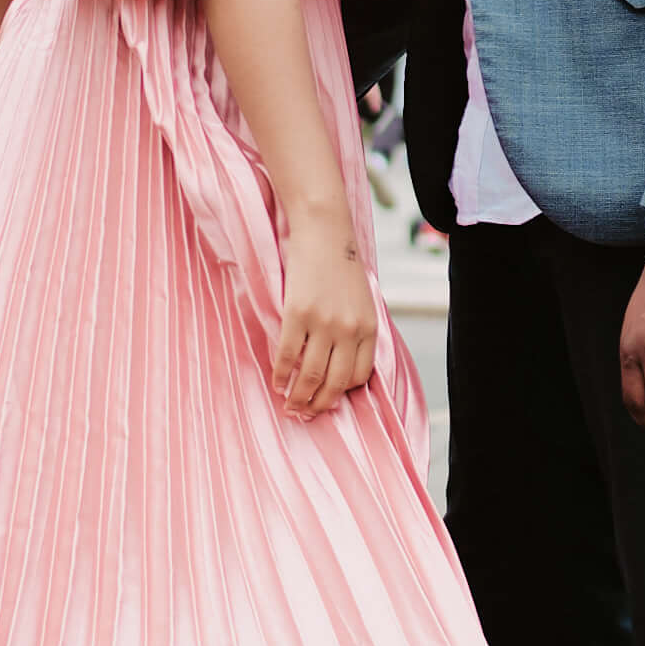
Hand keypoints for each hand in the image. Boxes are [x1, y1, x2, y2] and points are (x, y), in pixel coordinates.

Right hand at [273, 206, 376, 416]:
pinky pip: (287, 356)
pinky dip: (280, 374)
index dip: (342, 392)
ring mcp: (323, 324)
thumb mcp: (361, 300)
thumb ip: (355, 330)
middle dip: (319, 404)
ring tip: (289, 405)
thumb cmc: (342, 264)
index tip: (328, 398)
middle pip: (334, 383)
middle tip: (305, 414)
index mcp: (368, 328)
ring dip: (298, 396)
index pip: (358, 376)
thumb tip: (341, 361)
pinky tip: (277, 381)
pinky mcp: (297, 314)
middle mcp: (349, 330)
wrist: (324, 231)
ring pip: (310, 376)